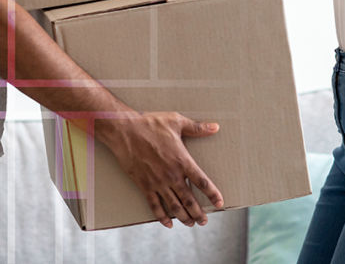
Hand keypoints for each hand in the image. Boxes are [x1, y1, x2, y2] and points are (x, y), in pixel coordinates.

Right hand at [98, 111, 223, 227]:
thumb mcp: (177, 121)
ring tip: (191, 224)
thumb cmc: (150, 123)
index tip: (220, 203)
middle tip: (204, 221)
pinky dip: (162, 217)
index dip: (213, 194)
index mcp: (182, 160)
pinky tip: (168, 223)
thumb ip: (197, 128)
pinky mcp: (144, 185)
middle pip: (189, 200)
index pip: (202, 182)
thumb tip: (215, 127)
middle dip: (198, 213)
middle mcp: (172, 175)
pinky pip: (155, 206)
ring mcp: (157, 182)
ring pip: (174, 206)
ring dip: (184, 217)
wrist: (125, 131)